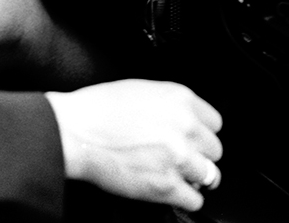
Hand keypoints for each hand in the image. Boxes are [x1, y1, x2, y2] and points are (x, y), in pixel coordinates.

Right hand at [45, 79, 222, 211]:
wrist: (72, 132)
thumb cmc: (95, 110)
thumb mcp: (139, 90)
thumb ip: (169, 104)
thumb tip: (183, 118)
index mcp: (180, 99)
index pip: (215, 123)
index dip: (200, 133)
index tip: (192, 140)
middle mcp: (185, 126)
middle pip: (214, 150)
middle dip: (196, 155)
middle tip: (177, 157)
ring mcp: (178, 157)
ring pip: (209, 175)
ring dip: (192, 177)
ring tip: (174, 174)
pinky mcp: (166, 185)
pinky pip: (194, 199)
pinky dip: (183, 198)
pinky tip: (169, 190)